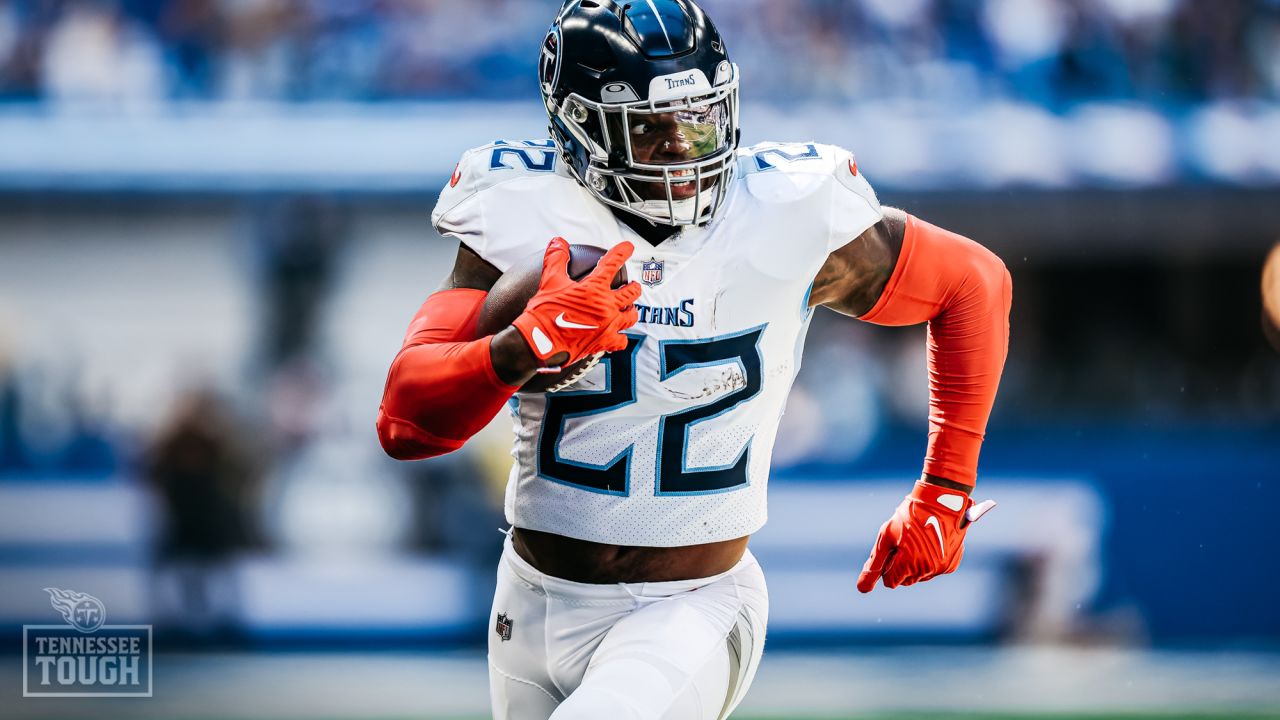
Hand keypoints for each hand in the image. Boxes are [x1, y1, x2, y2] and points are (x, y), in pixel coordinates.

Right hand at [510, 238, 641, 365]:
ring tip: (629, 309)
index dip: (622, 252)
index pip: (613, 263)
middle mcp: (606, 306)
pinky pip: (621, 341)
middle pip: (630, 292)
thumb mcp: (550, 281)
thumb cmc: (545, 313)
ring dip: (631, 311)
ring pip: (631, 316)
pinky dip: (621, 338)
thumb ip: (556, 259)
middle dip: (633, 286)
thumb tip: (558, 243)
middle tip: (633, 285)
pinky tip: (619, 336)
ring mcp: (607, 325)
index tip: (628, 248)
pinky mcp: (604, 342)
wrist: (540, 341)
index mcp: (594, 288)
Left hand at [856, 480, 995, 592]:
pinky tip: (930, 543)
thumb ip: (874, 564)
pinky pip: (934, 570)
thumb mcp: (886, 537)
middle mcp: (927, 571)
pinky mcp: (951, 564)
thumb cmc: (909, 516)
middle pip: (905, 580)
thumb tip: (862, 589)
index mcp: (909, 565)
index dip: (888, 565)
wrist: (941, 501)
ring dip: (915, 564)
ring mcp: (941, 569)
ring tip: (918, 541)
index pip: (890, 582)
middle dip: (901, 566)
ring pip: (920, 576)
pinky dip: (929, 561)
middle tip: (905, 542)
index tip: (892, 548)